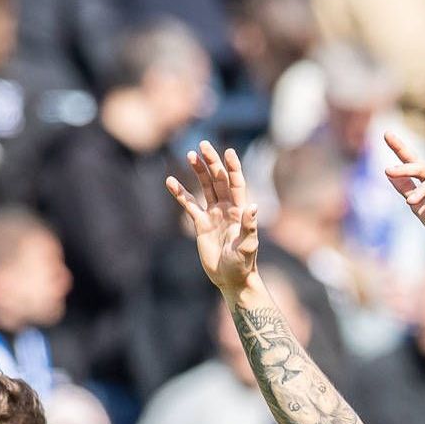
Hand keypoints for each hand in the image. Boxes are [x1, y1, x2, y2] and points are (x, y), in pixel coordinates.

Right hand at [167, 142, 262, 298]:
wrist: (231, 278)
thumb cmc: (243, 264)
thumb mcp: (247, 246)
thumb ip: (249, 227)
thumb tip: (253, 207)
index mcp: (240, 210)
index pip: (236, 183)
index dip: (233, 167)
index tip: (228, 151)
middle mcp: (227, 208)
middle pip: (219, 180)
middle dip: (212, 162)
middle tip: (203, 144)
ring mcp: (213, 214)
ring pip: (205, 187)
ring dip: (198, 172)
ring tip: (190, 155)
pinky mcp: (201, 223)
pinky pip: (189, 204)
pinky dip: (181, 193)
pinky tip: (171, 181)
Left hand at [380, 128, 424, 251]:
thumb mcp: (419, 208)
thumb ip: (406, 190)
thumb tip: (388, 173)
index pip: (413, 160)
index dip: (400, 147)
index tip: (386, 134)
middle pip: (420, 167)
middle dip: (404, 170)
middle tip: (389, 171)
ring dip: (421, 192)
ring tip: (411, 203)